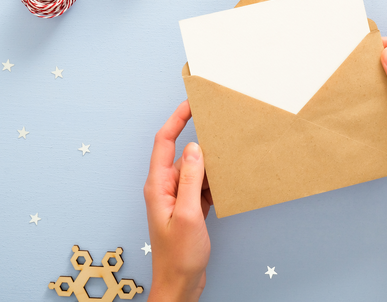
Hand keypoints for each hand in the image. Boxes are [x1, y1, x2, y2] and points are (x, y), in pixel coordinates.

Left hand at [144, 101, 212, 301]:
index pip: (164, 142)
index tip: (191, 103)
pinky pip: (202, 185)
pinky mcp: (189, 208)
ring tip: (228, 153)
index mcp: (158, 186)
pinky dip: (215, 181)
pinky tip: (228, 180)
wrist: (180, 284)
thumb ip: (190, 179)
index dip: (176, 119)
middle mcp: (165, 188)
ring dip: (210, 163)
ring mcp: (177, 198)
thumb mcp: (188, 214)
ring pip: (195, 169)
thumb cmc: (179, 256)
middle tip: (218, 123)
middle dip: (199, 139)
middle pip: (182, 153)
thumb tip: (194, 148)